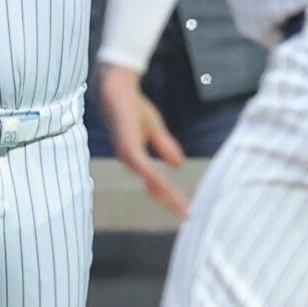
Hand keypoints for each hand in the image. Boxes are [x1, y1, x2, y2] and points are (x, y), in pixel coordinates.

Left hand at [99, 63, 187, 218]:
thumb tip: (178, 166)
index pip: (155, 183)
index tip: (185, 208)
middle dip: (170, 202)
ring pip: (151, 182)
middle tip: (187, 216)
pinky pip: (146, 169)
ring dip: (167, 196)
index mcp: (136, 159)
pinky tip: (167, 186)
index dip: (170, 196)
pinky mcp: (128, 148)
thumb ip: (166, 147)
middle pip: (153, 188)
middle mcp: (131, 162)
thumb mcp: (155, 129)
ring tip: (182, 206)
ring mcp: (129, 157)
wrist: (119, 90)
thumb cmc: (133, 108)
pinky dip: (158, 179)